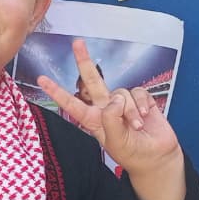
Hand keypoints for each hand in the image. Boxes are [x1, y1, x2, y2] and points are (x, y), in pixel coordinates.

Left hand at [38, 39, 181, 176]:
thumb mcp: (115, 140)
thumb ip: (111, 118)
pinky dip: (142, 104)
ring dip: (131, 111)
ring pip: (121, 92)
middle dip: (85, 61)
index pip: (71, 103)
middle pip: (92, 80)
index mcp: (93, 120)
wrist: (157, 156)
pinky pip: (138, 92)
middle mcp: (105, 108)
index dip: (57, 91)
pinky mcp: (140, 100)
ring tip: (137, 126)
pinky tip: (146, 116)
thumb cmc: (132, 153)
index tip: (42, 79)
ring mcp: (122, 102)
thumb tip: (115, 99)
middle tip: (77, 43)